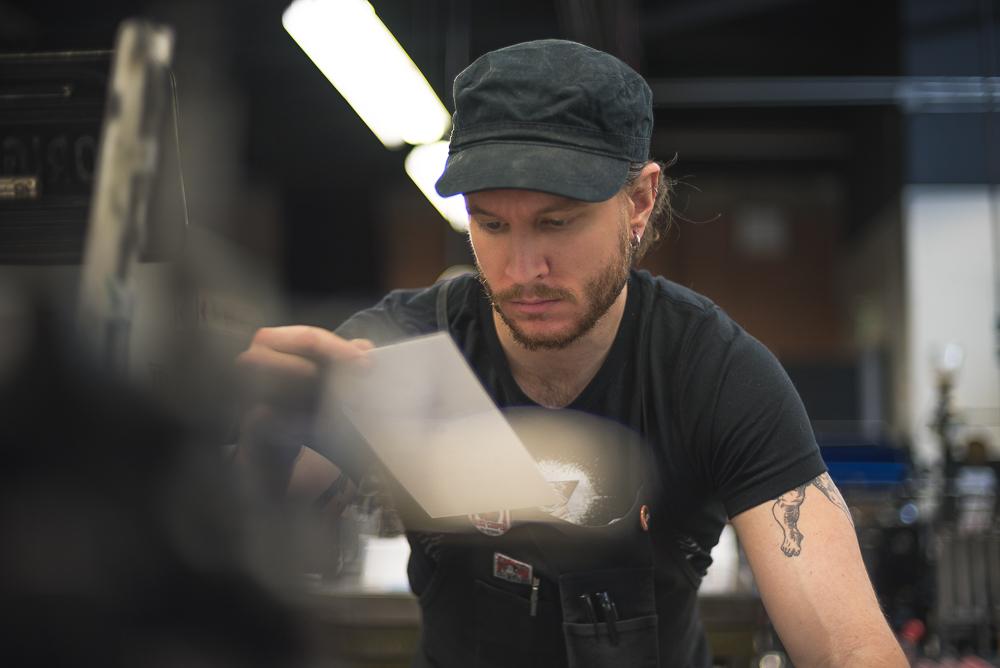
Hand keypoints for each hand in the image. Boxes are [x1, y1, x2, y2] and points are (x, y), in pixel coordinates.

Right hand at [235, 326, 373, 442]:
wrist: (268, 439)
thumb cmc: (294, 398)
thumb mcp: (318, 370)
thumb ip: (341, 354)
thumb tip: (364, 348)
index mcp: (270, 340)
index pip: (309, 338)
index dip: (341, 352)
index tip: (366, 366)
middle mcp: (252, 360)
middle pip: (303, 367)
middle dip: (335, 382)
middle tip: (359, 398)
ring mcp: (246, 391)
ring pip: (294, 394)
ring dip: (322, 405)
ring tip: (337, 412)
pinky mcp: (250, 422)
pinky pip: (282, 421)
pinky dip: (304, 424)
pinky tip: (319, 426)